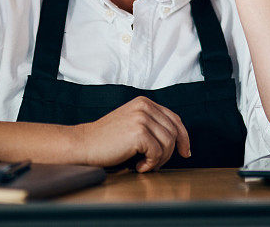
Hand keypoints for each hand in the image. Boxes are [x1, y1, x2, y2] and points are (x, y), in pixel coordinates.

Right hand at [74, 96, 190, 171]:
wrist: (84, 144)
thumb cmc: (107, 139)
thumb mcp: (132, 123)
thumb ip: (151, 124)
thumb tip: (178, 139)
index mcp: (144, 102)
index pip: (175, 119)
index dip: (184, 137)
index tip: (185, 152)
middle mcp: (145, 106)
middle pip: (174, 133)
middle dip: (168, 153)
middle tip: (154, 164)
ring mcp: (142, 118)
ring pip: (168, 143)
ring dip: (159, 160)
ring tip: (143, 164)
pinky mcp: (138, 132)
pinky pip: (157, 153)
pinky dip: (150, 164)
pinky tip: (137, 166)